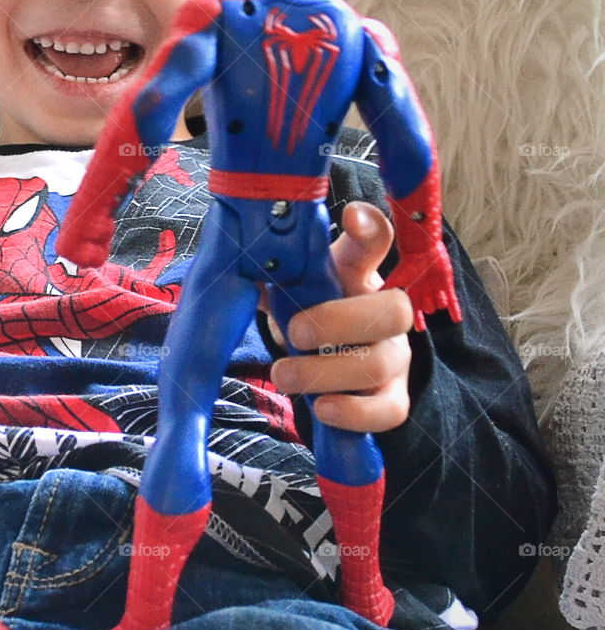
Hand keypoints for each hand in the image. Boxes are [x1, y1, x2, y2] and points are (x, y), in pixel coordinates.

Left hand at [266, 202, 413, 432]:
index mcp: (357, 272)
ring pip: (381, 363)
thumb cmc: (302, 309)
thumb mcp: (285, 285)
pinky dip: (355, 413)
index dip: (369, 228)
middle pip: (394, 308)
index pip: (376, 240)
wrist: (317, 357)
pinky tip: (322, 408)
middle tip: (295, 332)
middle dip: (340, 321)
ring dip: (326, 372)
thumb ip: (267, 270)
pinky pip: (390, 410)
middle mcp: (386, 310)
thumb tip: (233, 261)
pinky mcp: (393, 396)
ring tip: (283, 375)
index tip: (350, 217)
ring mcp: (395, 355)